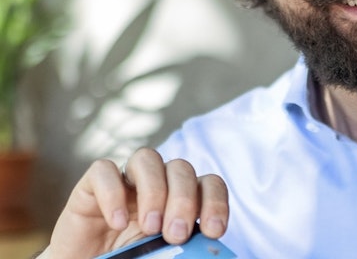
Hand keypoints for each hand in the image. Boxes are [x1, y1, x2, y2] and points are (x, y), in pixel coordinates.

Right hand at [38, 148, 228, 258]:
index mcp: (182, 199)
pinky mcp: (91, 185)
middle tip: (175, 234)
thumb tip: (205, 250)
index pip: (209, 184)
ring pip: (147, 158)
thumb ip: (183, 248)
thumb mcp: (163, 255)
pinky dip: (112, 193)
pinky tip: (117, 222)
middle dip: (183, 201)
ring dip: (154, 191)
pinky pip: (104, 170)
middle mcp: (157, 183)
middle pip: (181, 168)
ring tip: (150, 228)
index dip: (216, 202)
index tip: (213, 231)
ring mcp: (125, 181)